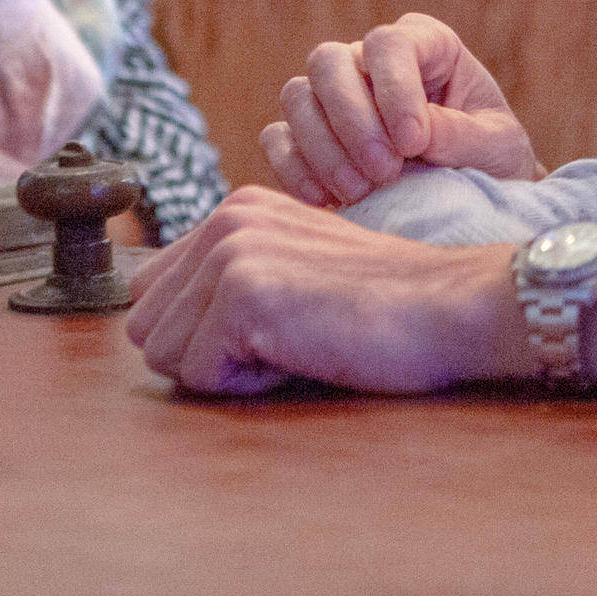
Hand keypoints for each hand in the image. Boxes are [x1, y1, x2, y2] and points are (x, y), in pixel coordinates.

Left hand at [125, 186, 521, 394]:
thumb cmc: (384, 305)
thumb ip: (231, 280)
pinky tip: (302, 354)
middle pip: (146, 327)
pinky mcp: (244, 295)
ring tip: (293, 343)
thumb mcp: (295, 269)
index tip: (270, 328)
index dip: (199, 333)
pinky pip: (199, 376)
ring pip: (163, 355)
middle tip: (284, 340)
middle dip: (205, 354)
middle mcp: (225, 220)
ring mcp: (232, 254)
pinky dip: (248, 385)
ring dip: (225, 370)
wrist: (449, 306)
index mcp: (235, 210)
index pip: (150, 293)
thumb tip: (159, 328)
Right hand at [260, 13, 538, 205]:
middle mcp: (369, 61)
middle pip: (329, 62)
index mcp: (424, 45)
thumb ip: (462, 135)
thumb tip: (414, 134)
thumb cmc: (493, 159)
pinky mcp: (308, 137)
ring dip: (323, 148)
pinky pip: (277, 139)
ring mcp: (333, 97)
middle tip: (385, 173)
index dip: (394, 88)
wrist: (475, 197)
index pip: (389, 43)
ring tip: (360, 192)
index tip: (413, 142)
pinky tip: (326, 201)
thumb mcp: (497, 146)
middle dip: (352, 120)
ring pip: (298, 97)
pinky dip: (294, 169)